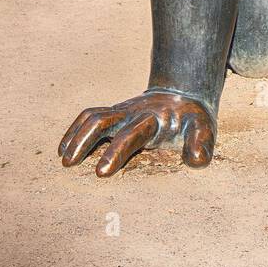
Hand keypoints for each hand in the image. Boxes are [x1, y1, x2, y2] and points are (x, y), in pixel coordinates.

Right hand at [59, 91, 214, 176]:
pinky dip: (75, 129)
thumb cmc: (192, 119)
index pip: (131, 134)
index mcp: (154, 119)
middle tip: (69, 164)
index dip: (115, 152)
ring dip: (76, 135)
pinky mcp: (115, 112)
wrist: (184, 94)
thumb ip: (201, 143)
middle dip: (85, 141)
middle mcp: (133, 112)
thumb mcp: (203, 128)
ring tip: (64, 160)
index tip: (100, 172)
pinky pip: (90, 115)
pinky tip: (64, 148)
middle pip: (104, 120)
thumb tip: (197, 160)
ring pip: (93, 116)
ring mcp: (122, 110)